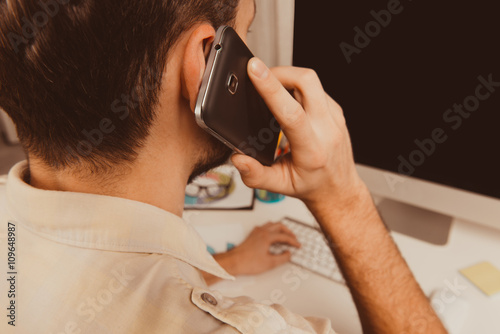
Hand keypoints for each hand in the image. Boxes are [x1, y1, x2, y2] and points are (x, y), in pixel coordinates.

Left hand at [216, 222, 300, 276]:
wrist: (234, 262)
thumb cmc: (248, 262)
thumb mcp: (270, 263)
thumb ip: (282, 258)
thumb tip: (288, 254)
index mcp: (267, 236)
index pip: (284, 236)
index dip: (293, 241)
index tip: (298, 245)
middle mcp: (262, 231)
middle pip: (279, 226)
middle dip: (288, 231)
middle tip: (294, 238)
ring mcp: (256, 232)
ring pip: (271, 224)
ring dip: (280, 228)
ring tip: (285, 235)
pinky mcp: (252, 235)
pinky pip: (264, 227)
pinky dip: (271, 229)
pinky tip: (271, 235)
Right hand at [231, 58, 365, 207]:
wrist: (339, 189)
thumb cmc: (312, 185)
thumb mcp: (280, 186)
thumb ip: (255, 175)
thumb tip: (238, 158)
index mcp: (311, 150)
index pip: (291, 112)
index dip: (270, 87)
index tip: (255, 69)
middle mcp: (327, 130)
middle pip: (307, 82)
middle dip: (280, 71)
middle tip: (261, 76)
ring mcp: (335, 118)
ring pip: (312, 81)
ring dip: (289, 77)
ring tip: (272, 88)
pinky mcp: (337, 111)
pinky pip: (317, 88)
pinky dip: (298, 87)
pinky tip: (288, 99)